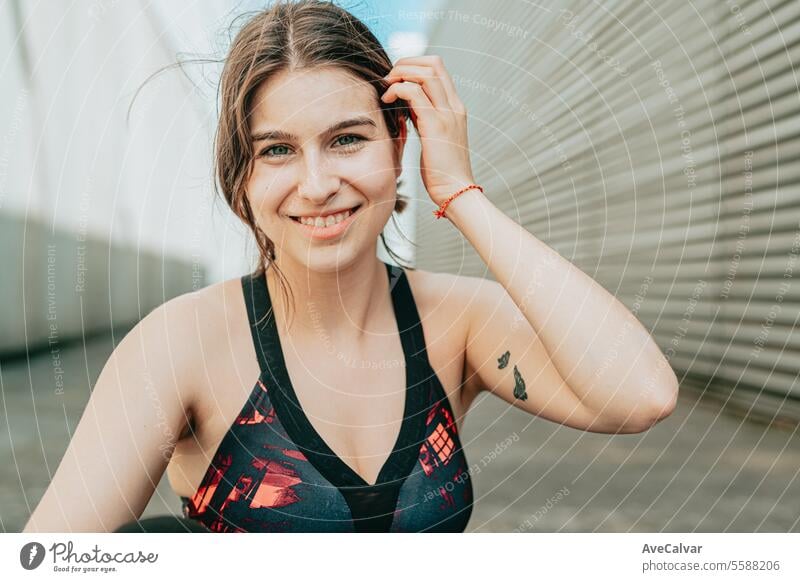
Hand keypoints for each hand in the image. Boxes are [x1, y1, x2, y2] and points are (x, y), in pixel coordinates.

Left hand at [381, 55, 476, 206]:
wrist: (455, 191)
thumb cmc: (441, 170)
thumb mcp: (433, 136)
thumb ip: (423, 116)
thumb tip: (405, 103)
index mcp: (455, 106)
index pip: (438, 67)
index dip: (414, 65)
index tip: (397, 79)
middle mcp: (454, 106)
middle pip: (433, 63)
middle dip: (405, 64)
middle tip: (388, 80)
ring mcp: (447, 114)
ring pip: (425, 73)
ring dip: (400, 74)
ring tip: (386, 89)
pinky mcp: (436, 125)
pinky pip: (415, 93)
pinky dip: (398, 90)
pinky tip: (387, 102)